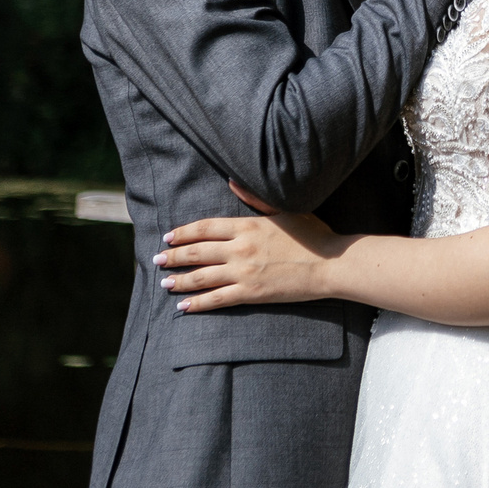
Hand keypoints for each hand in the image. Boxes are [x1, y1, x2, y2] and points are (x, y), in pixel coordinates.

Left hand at [154, 181, 341, 310]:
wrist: (331, 263)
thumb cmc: (312, 234)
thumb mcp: (283, 210)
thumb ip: (254, 198)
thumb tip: (231, 181)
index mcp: (247, 225)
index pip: (205, 228)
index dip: (183, 233)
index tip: (168, 236)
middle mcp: (240, 248)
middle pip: (197, 252)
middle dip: (173, 257)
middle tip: (158, 260)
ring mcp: (244, 272)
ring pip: (202, 277)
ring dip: (180, 281)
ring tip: (165, 283)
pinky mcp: (251, 293)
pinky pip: (217, 299)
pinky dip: (198, 303)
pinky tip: (183, 306)